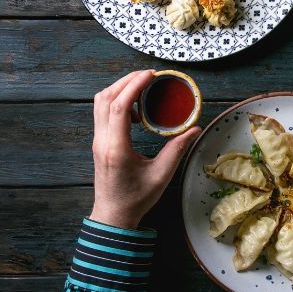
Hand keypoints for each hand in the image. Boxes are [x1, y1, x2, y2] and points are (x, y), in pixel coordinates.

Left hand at [89, 70, 201, 228]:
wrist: (113, 216)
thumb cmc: (136, 199)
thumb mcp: (161, 174)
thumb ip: (177, 149)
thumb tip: (194, 129)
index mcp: (116, 148)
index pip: (118, 106)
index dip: (133, 86)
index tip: (150, 75)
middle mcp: (102, 141)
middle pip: (105, 98)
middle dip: (125, 81)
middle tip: (148, 75)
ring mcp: (98, 141)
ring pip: (100, 103)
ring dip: (119, 89)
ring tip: (141, 86)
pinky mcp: (99, 143)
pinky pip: (102, 113)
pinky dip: (116, 101)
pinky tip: (134, 109)